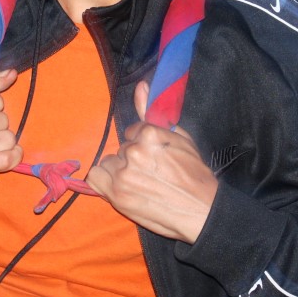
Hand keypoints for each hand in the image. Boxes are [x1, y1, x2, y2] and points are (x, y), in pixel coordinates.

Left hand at [86, 80, 217, 243]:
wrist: (202, 211)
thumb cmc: (195, 174)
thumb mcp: (180, 137)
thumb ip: (153, 112)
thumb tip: (141, 85)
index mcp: (149, 134)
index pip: (132, 133)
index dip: (143, 146)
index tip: (156, 160)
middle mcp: (133, 151)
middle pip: (121, 149)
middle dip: (131, 159)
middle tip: (151, 175)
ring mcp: (123, 174)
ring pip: (108, 163)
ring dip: (118, 171)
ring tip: (139, 184)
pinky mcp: (116, 195)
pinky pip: (95, 178)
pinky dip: (105, 182)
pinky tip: (122, 188)